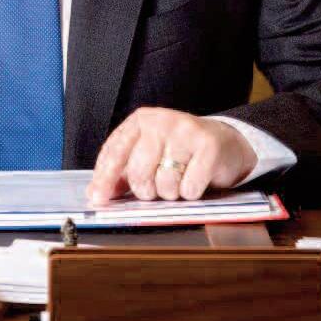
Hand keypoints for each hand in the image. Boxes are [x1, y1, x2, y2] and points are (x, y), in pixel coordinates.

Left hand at [85, 107, 257, 205]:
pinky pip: (190, 186)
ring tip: (179, 181)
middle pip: (139, 171)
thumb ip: (121, 173)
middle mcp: (161, 121)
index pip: (115, 151)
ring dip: (171, 192)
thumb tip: (97, 194)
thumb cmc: (179, 152)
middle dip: (146, 190)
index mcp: (140, 121)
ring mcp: (186, 131)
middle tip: (156, 189)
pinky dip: (190, 192)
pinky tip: (195, 180)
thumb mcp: (147, 156)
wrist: (224, 141)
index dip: (105, 178)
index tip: (98, 199)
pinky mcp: (208, 145)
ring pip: (165, 182)